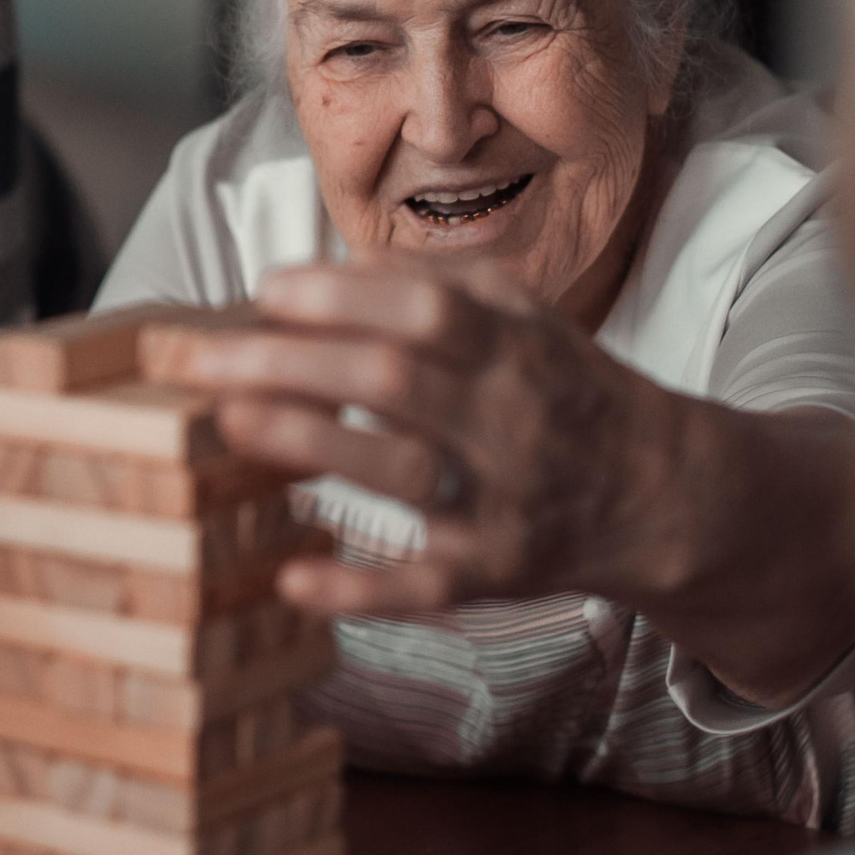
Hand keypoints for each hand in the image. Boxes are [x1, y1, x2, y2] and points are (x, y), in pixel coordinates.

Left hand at [144, 255, 694, 617]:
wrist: (657, 490)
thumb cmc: (561, 387)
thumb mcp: (524, 316)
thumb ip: (438, 286)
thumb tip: (331, 267)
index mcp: (514, 345)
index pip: (421, 310)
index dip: (337, 296)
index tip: (262, 290)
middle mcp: (510, 418)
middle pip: (393, 381)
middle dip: (289, 363)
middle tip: (197, 359)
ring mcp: (503, 500)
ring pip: (403, 474)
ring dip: (311, 446)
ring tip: (228, 422)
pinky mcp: (495, 572)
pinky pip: (426, 585)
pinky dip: (359, 587)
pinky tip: (292, 577)